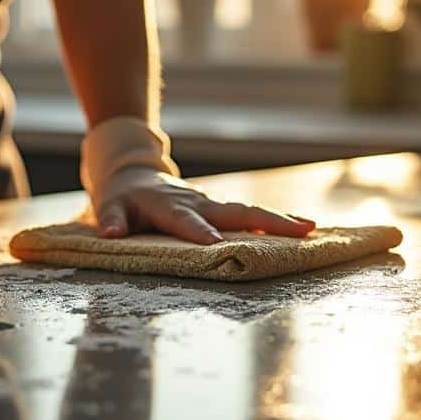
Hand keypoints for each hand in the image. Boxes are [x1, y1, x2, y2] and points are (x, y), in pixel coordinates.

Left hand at [91, 167, 315, 244]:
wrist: (134, 173)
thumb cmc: (122, 198)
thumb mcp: (108, 206)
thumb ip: (111, 220)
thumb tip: (109, 233)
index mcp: (170, 206)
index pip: (185, 221)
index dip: (198, 232)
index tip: (215, 245)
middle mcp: (198, 203)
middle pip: (237, 212)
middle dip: (268, 221)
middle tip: (301, 230)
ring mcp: (213, 205)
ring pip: (250, 212)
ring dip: (280, 221)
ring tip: (312, 230)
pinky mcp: (221, 210)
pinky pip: (250, 217)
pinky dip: (275, 223)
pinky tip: (303, 232)